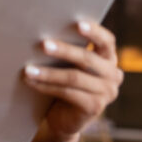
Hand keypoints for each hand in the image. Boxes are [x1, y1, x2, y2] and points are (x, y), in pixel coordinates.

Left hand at [23, 21, 122, 141]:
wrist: (65, 118)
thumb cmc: (65, 83)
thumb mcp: (70, 64)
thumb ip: (68, 50)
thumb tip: (44, 31)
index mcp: (109, 58)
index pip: (106, 41)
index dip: (94, 31)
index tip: (77, 23)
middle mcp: (113, 75)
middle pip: (87, 58)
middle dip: (64, 50)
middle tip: (43, 44)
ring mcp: (107, 93)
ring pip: (74, 77)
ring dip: (48, 72)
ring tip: (29, 68)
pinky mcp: (95, 107)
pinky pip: (67, 93)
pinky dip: (46, 86)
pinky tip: (31, 81)